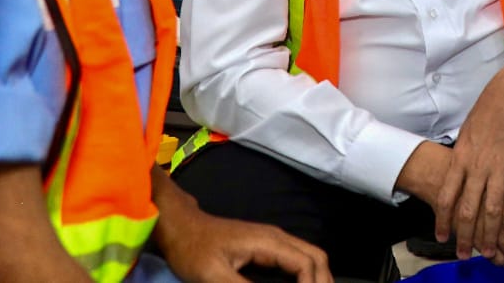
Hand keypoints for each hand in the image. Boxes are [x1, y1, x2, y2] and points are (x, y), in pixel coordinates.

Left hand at [151, 167, 331, 282]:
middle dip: (323, 280)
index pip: (306, 263)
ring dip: (317, 276)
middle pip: (316, 256)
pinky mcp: (265, 246)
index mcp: (269, 242)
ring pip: (309, 255)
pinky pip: (296, 258)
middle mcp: (276, 238)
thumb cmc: (193, 249)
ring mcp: (272, 240)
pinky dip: (305, 273)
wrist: (180, 226)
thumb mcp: (213, 275)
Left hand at [435, 62, 503, 264]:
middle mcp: (479, 165)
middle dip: (466, 235)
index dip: (443, 219)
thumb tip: (460, 176)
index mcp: (462, 156)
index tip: (442, 235)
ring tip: (487, 250)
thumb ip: (465, 157)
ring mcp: (501, 166)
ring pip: (492, 207)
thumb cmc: (491, 107)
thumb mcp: (468, 131)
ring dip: (488, 232)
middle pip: (468, 209)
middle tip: (465, 252)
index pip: (448, 196)